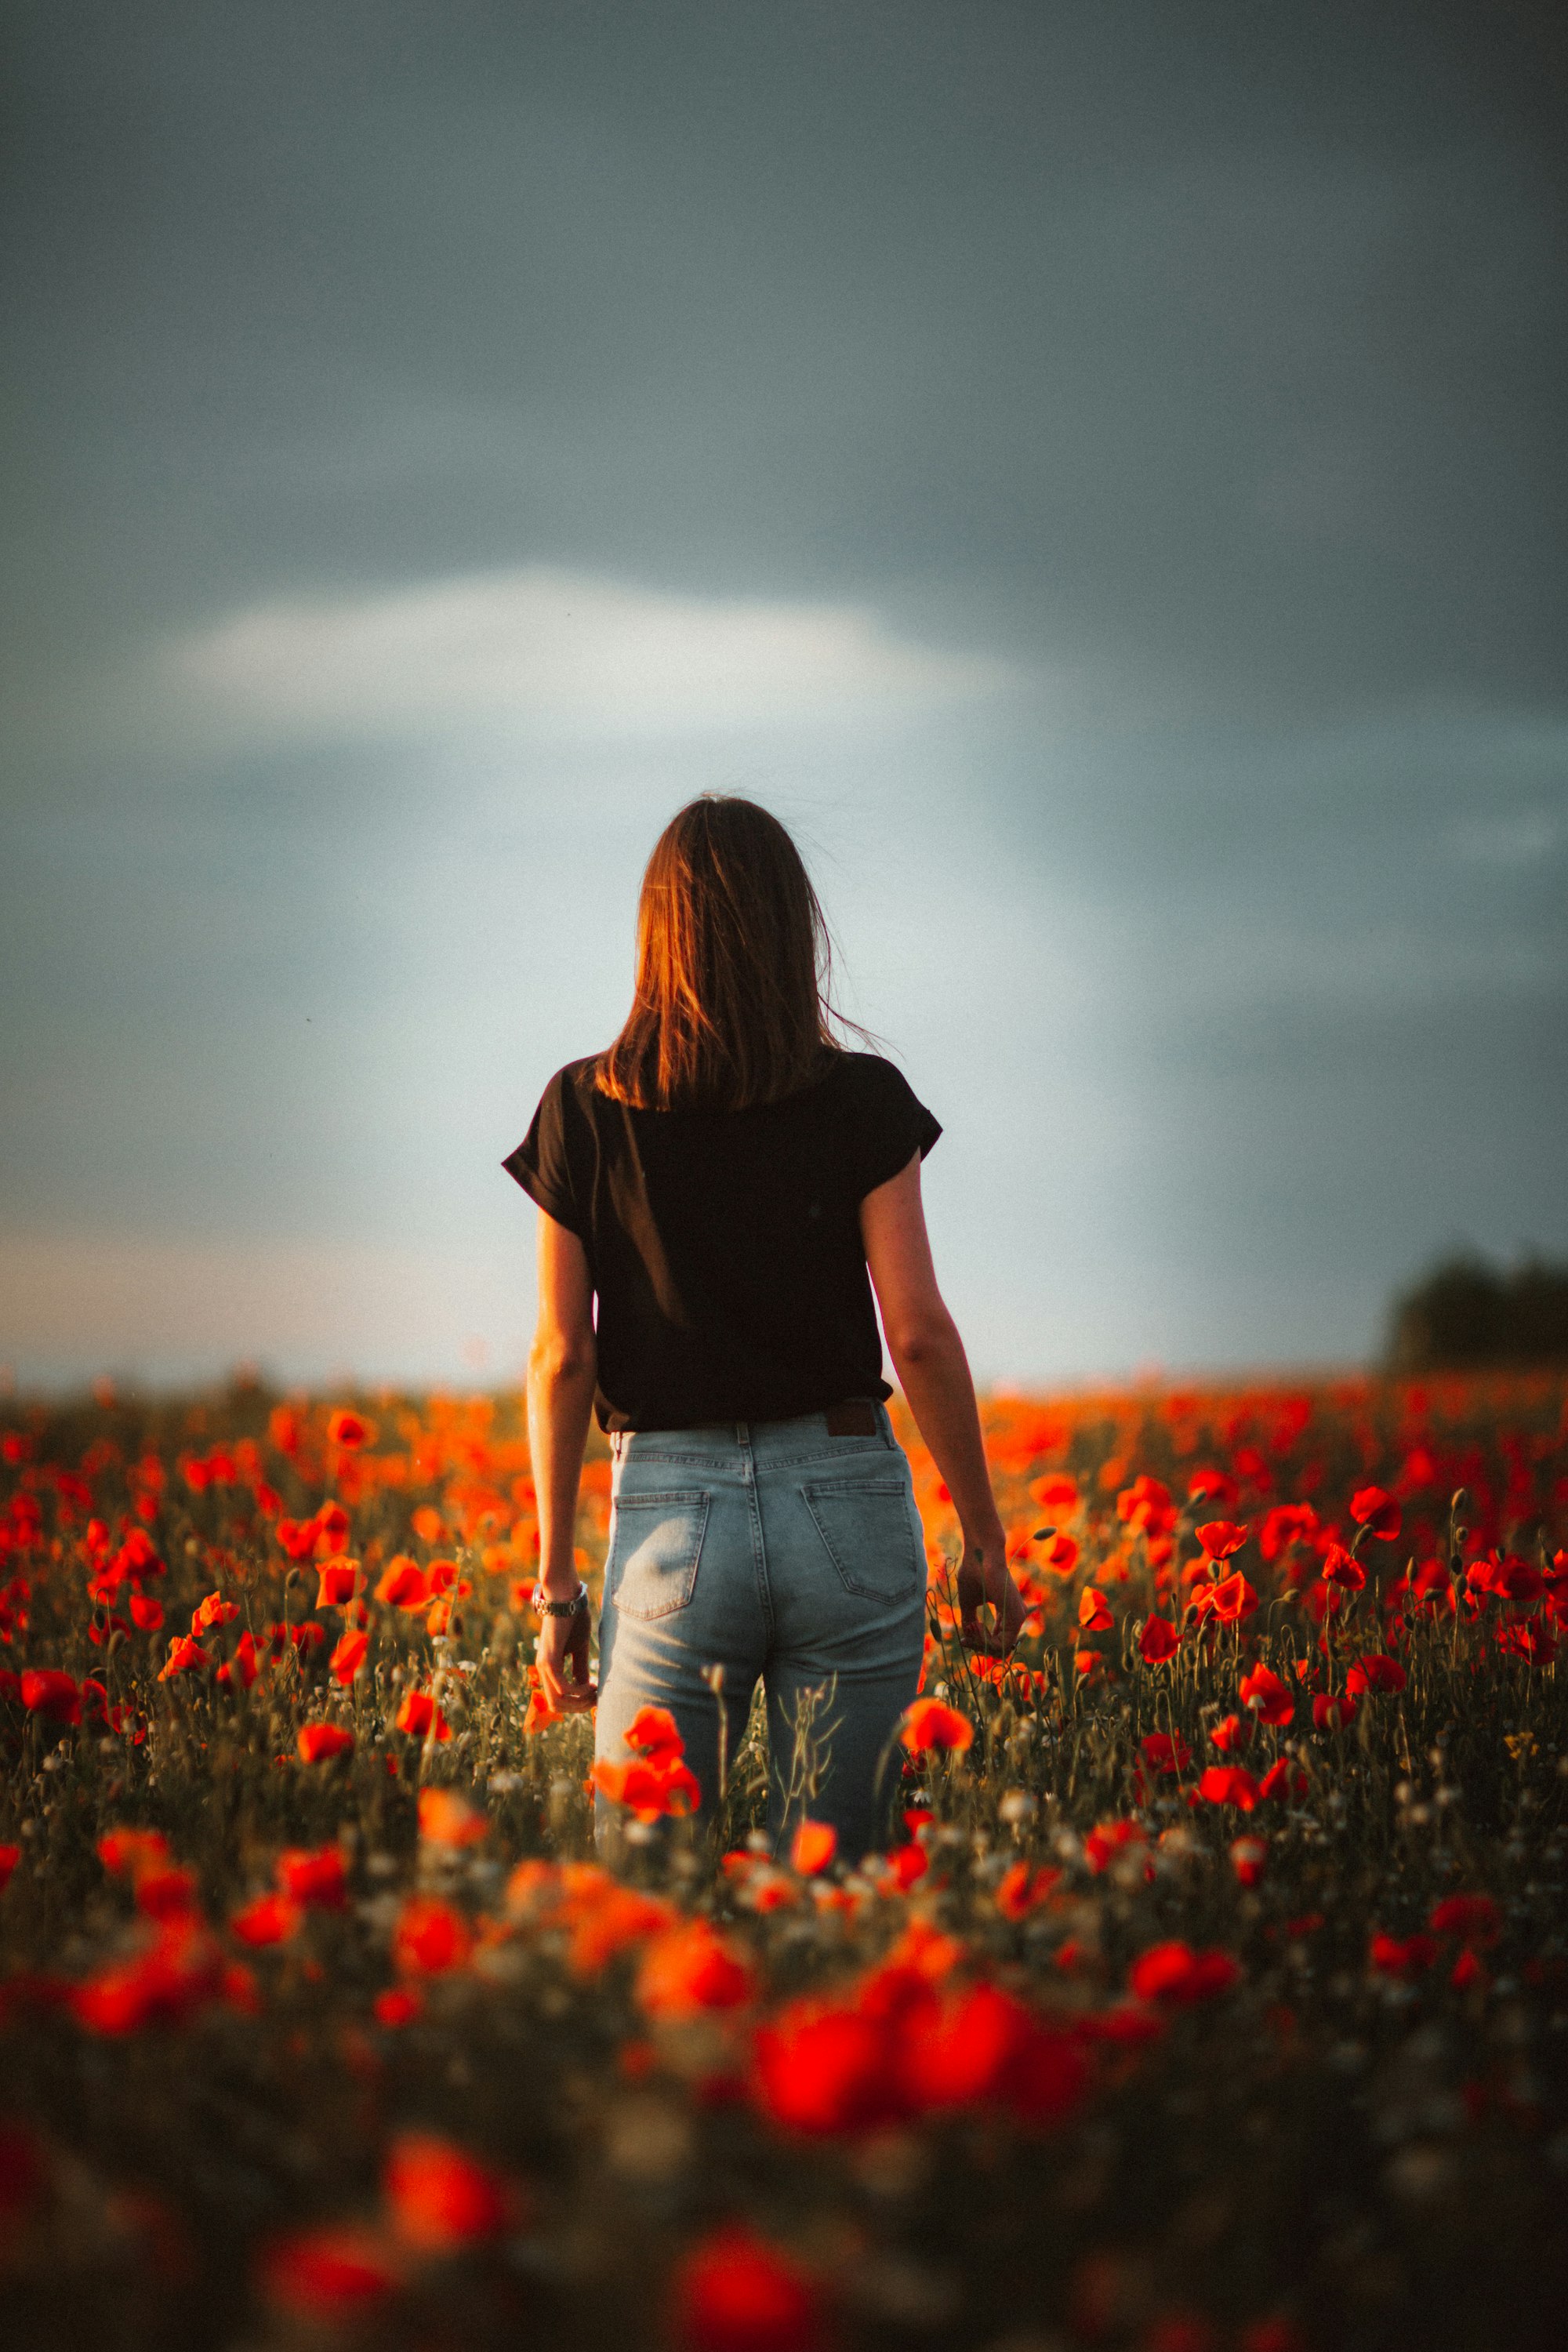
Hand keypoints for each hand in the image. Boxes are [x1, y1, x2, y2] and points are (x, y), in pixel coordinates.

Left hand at [535, 1596, 596, 1711]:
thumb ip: (580, 1668)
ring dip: (580, 1702)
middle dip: (579, 1707)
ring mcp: (544, 1665)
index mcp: (549, 1667)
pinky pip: (562, 1687)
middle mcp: (543, 1669)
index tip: (596, 1696)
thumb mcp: (579, 1648)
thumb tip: (585, 1687)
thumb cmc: (573, 1618)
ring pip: (558, 1701)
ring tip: (596, 1692)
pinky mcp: (550, 1659)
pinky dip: (578, 1691)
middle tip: (597, 1698)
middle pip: (557, 1706)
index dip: (578, 1704)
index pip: (558, 1700)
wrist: (565, 1597)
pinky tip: (591, 1685)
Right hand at [955, 1531, 1028, 1655]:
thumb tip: (966, 1640)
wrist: (981, 1555)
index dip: (978, 1644)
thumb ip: (970, 1621)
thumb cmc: (974, 1574)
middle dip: (978, 1646)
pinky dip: (985, 1641)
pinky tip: (976, 1627)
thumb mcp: (968, 1603)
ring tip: (971, 1628)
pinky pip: (1002, 1644)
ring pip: (1000, 1649)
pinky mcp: (1016, 1616)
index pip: (996, 1640)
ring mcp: (1018, 1617)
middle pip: (998, 1648)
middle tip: (965, 1637)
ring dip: (980, 1643)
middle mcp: (1014, 1617)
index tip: (963, 1639)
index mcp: (1006, 1613)